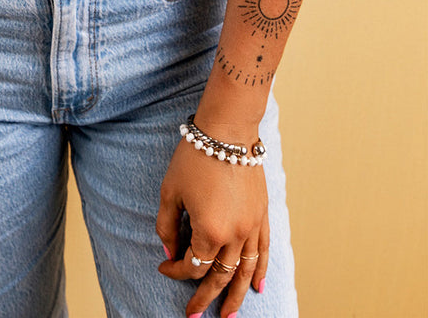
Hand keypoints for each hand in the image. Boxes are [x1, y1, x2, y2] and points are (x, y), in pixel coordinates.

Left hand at [156, 137, 268, 316]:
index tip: (163, 265)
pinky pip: (264, 251)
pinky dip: (261, 271)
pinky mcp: (263, 215)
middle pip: (220, 276)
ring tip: (229, 316)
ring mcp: (253, 226)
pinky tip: (257, 286)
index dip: (175, 270)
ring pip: (245, 271)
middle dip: (205, 297)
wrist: (227, 129)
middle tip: (193, 315)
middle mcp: (235, 235)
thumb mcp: (170, 191)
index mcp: (210, 231)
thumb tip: (171, 251)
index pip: (192, 265)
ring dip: (237, 296)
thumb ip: (168, 226)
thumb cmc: (194, 156)